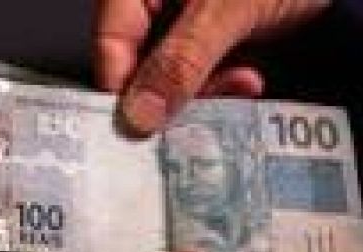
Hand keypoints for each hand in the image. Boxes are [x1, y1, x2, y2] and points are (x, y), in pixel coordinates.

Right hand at [95, 0, 329, 135]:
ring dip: (208, 92)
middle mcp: (161, 6)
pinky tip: (252, 79)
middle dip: (173, 93)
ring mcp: (187, 26)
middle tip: (200, 111)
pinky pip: (203, 79)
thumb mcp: (227, 9)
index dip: (121, 86)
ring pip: (173, 79)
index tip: (139, 127)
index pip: (110, 41)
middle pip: (139, 64)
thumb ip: (181, 60)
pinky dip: (225, 86)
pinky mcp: (215, 45)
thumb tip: (137, 116)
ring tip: (245, 83)